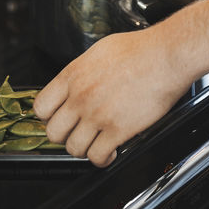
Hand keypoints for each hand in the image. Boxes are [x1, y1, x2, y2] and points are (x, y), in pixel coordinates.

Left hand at [33, 28, 192, 167]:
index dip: (49, 117)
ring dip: (85, 148)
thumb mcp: (100, 51)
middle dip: (65, 135)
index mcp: (73, 75)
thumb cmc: (141, 49)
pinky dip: (103, 159)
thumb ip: (82, 71)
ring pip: (73, 148)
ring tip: (96, 142)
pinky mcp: (117, 129)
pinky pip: (98, 156)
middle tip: (78, 132)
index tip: (59, 119)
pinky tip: (111, 151)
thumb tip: (75, 83)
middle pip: (54, 133)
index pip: (41, 107)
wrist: (167, 55)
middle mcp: (80, 96)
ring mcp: (97, 115)